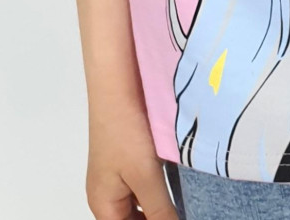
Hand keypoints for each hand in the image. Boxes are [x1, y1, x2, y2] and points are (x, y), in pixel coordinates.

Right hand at [86, 91, 178, 219]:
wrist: (117, 84)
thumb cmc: (124, 128)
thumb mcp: (145, 176)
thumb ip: (160, 212)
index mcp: (104, 206)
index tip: (177, 218)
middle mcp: (107, 195)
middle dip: (157, 218)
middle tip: (185, 211)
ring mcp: (117, 177)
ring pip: (140, 206)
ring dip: (159, 208)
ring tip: (185, 204)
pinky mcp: (128, 160)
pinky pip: (143, 187)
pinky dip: (159, 191)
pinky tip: (178, 187)